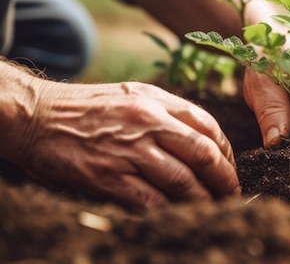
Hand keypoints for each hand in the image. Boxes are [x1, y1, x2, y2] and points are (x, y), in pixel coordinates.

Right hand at [6, 79, 239, 209]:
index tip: (229, 166)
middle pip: (203, 154)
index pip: (208, 125)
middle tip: (231, 192)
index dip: (226, 150)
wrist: (39, 117)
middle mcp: (147, 122)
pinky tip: (180, 215)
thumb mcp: (133, 94)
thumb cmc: (89, 108)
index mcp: (156, 100)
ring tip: (213, 207)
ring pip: (183, 181)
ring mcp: (129, 150)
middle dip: (224, 178)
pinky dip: (172, 211)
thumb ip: (168, 112)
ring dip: (204, 199)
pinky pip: (152, 200)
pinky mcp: (109, 177)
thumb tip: (203, 140)